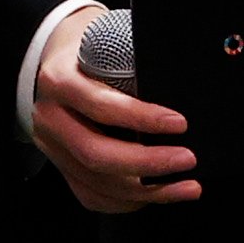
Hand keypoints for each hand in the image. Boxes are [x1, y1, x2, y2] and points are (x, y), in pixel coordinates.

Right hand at [30, 6, 198, 213]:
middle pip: (95, 153)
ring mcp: (52, 145)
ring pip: (95, 180)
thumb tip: (192, 78)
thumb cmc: (88, 47)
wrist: (51, 58)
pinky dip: (125, 201)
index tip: (180, 123)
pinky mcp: (60, 164)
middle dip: (148, 163)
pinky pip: (89, 194)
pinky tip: (156, 195)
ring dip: (146, 190)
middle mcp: (51, 117)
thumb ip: (135, 61)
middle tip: (188, 159)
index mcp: (61, 80)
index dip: (141, 118)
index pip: (101, 106)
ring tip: (186, 186)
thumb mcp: (105, 41)